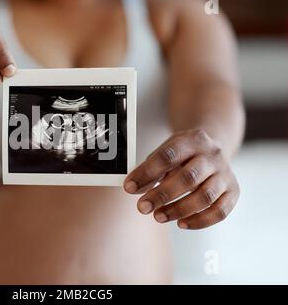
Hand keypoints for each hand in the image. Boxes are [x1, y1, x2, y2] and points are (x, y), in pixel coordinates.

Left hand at [123, 129, 239, 229]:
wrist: (214, 146)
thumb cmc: (183, 153)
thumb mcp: (165, 152)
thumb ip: (150, 169)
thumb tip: (133, 189)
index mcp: (191, 140)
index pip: (168, 155)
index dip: (147, 172)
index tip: (129, 187)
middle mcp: (212, 155)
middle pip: (188, 177)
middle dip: (162, 195)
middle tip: (142, 207)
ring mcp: (225, 173)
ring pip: (205, 196)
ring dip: (178, 210)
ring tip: (158, 217)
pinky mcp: (233, 191)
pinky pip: (219, 211)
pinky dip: (200, 221)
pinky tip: (181, 223)